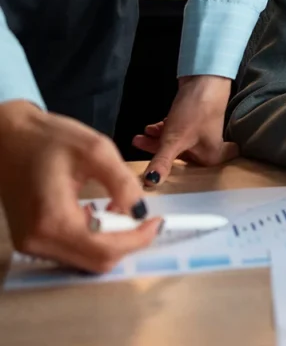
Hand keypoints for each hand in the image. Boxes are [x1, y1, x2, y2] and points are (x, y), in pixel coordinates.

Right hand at [0, 100, 161, 272]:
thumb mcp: (95, 150)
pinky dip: (93, 238)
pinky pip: (71, 250)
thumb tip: (141, 210)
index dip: (137, 239)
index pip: (104, 249)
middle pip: (95, 262)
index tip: (157, 221)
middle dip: (126, 241)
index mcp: (52, 220)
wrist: (8, 137)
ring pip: (84, 260)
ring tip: (120, 206)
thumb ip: (122, 181)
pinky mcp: (31, 240)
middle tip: (144, 215)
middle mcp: (38, 242)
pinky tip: (100, 211)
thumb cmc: (48, 138)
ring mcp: (31, 244)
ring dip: (110, 240)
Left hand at [132, 75, 237, 186]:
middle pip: (179, 159)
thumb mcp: (175, 140)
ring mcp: (199, 133)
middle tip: (139, 150)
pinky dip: (162, 131)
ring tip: (139, 137)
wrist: (204, 77)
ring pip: (174, 144)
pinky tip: (150, 127)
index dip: (182, 180)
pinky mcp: (192, 120)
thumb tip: (150, 184)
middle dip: (158, 155)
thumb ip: (162, 163)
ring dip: (156, 141)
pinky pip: (174, 132)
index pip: (198, 176)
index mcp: (209, 157)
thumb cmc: (196, 110)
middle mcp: (206, 148)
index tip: (162, 182)